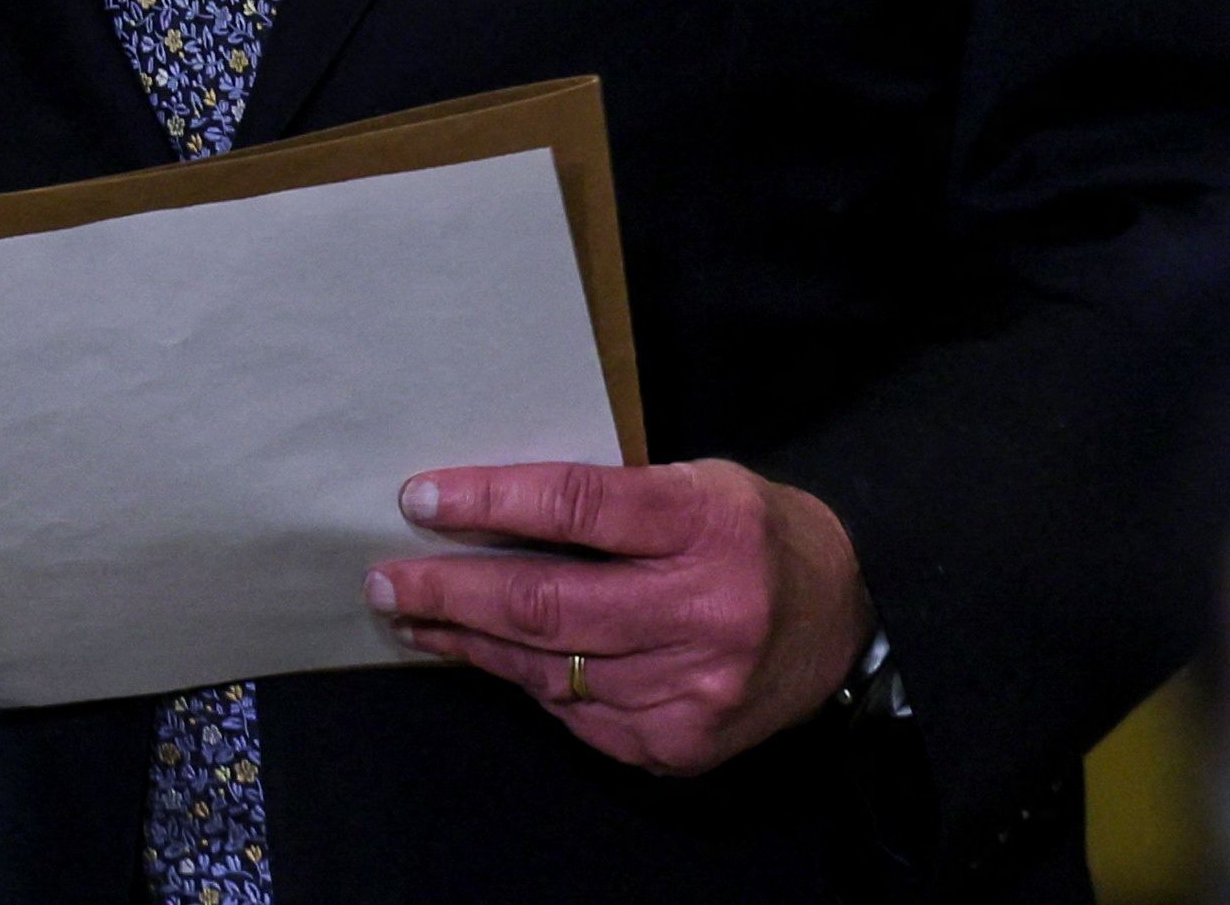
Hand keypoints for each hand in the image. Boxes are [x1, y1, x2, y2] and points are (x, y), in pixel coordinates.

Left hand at [365, 457, 870, 773]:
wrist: (844, 625)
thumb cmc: (754, 536)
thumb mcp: (701, 485)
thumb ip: (614, 502)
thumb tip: (493, 515)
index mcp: (708, 525)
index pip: (581, 508)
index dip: (492, 502)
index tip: (420, 498)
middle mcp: (701, 612)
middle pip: (547, 604)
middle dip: (450, 591)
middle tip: (385, 578)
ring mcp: (687, 689)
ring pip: (547, 668)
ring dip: (469, 642)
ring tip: (413, 615)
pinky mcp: (675, 744)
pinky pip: (574, 712)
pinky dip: (524, 680)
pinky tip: (486, 655)